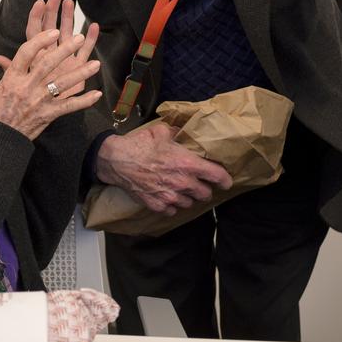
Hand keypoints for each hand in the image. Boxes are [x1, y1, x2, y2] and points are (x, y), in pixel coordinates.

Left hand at [0, 0, 100, 98]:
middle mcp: (49, 55)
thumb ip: (10, 68)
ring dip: (70, 20)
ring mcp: (64, 60)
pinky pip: (85, 52)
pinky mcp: (77, 69)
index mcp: (34, 56)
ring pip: (69, 36)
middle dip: (54, 12)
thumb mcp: (15, 84)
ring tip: (70, 2)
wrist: (42, 114)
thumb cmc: (26, 99)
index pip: (34, 32)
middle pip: (52, 29)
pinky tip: (94, 27)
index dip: (36, 17)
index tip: (39, 2)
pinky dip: (91, 40)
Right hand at [0, 28, 101, 139]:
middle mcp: (27, 88)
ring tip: (96, 64)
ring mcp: (40, 102)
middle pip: (48, 65)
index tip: (51, 32)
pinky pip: (69, 107)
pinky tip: (97, 95)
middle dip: (64, 51)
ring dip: (80, 74)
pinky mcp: (48, 115)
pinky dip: (83, 101)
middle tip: (77, 38)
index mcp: (11, 79)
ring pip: (62, 84)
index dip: (39, 41)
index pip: (26, 54)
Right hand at [95, 121, 231, 214]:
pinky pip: (173, 210)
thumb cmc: (139, 145)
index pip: (218, 176)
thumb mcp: (162, 132)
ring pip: (190, 203)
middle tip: (199, 183)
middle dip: (204, 188)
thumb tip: (184, 131)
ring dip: (188, 197)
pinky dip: (172, 205)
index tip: (225, 181)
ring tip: (181, 189)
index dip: (225, 179)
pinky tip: (167, 196)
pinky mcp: (157, 205)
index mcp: (188, 164)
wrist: (116, 160)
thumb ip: (178, 133)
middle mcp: (183, 183)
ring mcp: (170, 197)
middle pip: (206, 194)